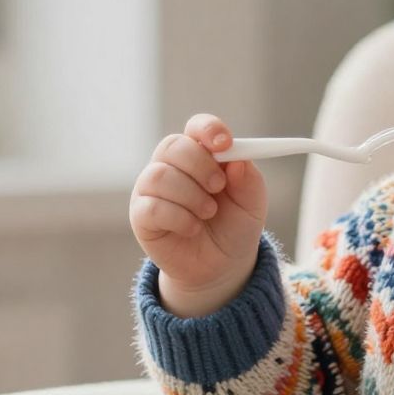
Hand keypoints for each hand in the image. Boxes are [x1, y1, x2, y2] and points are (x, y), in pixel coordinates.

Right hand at [131, 114, 268, 317]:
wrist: (220, 267)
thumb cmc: (234, 227)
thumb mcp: (252, 204)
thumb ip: (248, 180)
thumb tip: (236, 160)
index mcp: (200, 155)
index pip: (196, 127)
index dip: (208, 130)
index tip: (225, 143)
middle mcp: (171, 166)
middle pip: (173, 145)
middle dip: (200, 165)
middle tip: (219, 187)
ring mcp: (152, 189)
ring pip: (159, 175)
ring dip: (190, 195)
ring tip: (208, 213)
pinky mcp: (141, 216)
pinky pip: (152, 207)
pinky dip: (178, 218)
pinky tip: (192, 228)